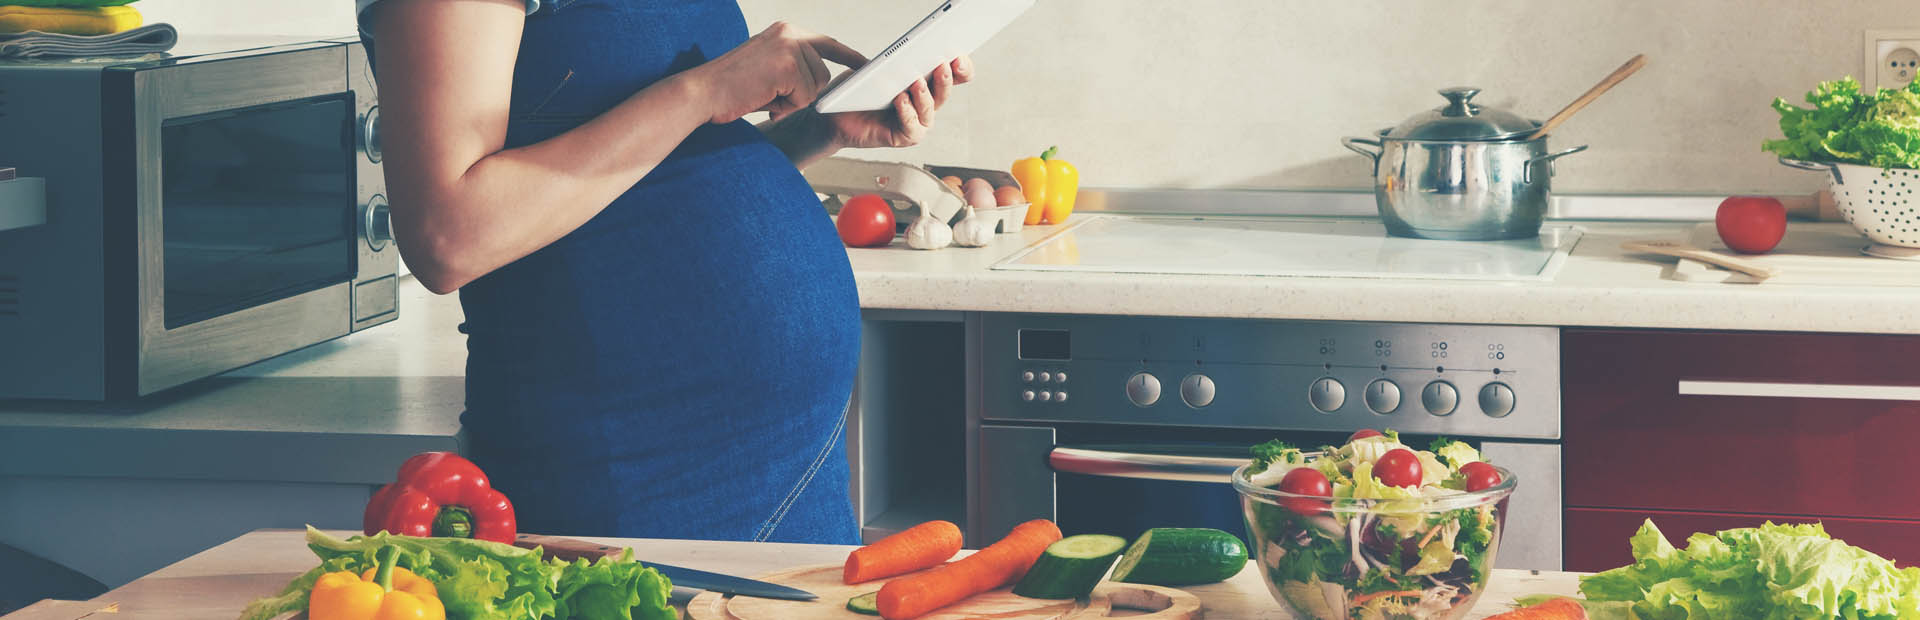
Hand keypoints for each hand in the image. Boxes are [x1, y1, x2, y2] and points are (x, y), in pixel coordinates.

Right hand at [689, 21, 865, 123]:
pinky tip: (764, 98)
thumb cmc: (731, 87)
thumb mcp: (768, 68)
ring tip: (764, 94)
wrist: (702, 92)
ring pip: (814, 88)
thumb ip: (794, 68)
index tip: (866, 65)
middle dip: (802, 94)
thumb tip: (820, 85)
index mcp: (785, 31)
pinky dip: (785, 106)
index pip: (827, 43)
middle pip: (822, 74)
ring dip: (792, 101)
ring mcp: (789, 47)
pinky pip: (804, 98)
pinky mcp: (787, 66)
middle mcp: (789, 33)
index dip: (848, 56)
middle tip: (770, 95)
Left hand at [824, 56, 973, 148]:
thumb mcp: (874, 68)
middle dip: (946, 78)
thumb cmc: (854, 90)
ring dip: (924, 95)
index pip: (953, 76)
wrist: (832, 115)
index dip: (961, 68)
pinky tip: (900, 100)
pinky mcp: (903, 137)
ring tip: (916, 81)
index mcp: (924, 83)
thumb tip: (909, 55)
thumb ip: (894, 62)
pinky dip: (907, 113)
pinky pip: (912, 128)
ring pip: (930, 110)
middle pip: (945, 92)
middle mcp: (924, 104)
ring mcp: (916, 122)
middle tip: (943, 64)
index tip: (959, 55)